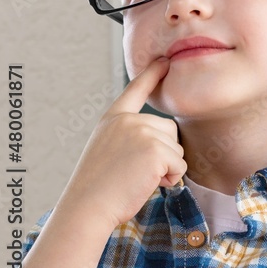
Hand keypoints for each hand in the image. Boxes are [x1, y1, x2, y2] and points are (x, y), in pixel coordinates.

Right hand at [58, 57, 185, 230]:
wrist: (87, 208)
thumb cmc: (98, 189)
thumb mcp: (109, 150)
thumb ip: (132, 136)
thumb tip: (166, 139)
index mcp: (114, 119)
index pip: (136, 90)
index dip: (152, 74)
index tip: (165, 59)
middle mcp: (128, 120)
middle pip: (170, 130)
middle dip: (163, 153)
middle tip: (136, 172)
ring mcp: (142, 132)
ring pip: (176, 149)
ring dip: (166, 168)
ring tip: (138, 178)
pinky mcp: (155, 149)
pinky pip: (179, 165)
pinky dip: (170, 179)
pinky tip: (147, 184)